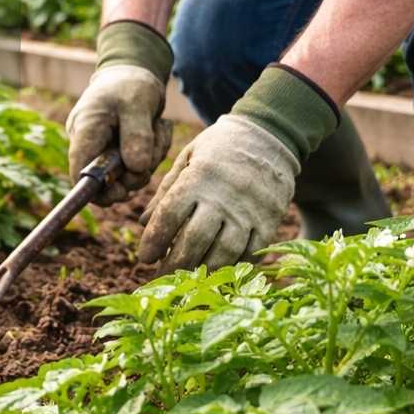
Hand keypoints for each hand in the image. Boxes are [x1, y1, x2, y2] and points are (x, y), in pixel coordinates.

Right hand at [66, 65, 171, 203]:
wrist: (135, 72)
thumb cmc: (131, 84)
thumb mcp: (138, 104)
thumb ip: (137, 135)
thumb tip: (136, 168)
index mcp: (85, 131)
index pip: (80, 173)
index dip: (96, 190)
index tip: (123, 191)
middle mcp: (90, 144)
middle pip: (107, 180)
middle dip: (135, 172)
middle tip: (153, 151)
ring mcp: (104, 149)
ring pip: (128, 174)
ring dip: (150, 158)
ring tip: (158, 128)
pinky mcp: (119, 152)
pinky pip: (138, 165)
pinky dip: (153, 153)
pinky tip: (158, 129)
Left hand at [138, 115, 299, 271]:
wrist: (270, 135)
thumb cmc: (219, 147)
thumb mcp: (188, 156)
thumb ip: (166, 189)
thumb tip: (143, 223)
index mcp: (199, 177)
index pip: (170, 215)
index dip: (154, 240)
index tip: (145, 257)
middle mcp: (224, 196)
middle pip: (195, 240)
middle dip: (175, 264)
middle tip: (162, 276)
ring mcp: (249, 210)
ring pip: (224, 252)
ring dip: (203, 270)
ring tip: (189, 278)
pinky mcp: (270, 220)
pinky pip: (251, 252)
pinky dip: (234, 266)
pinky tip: (219, 272)